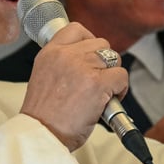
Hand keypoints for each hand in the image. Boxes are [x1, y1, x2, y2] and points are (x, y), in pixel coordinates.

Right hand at [21, 23, 128, 151]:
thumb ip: (61, 64)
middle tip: (99, 80)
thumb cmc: (43, 117)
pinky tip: (109, 101)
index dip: (89, 40)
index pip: (76, 29)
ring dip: (113, 75)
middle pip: (100, 43)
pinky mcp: (97, 83)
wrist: (42, 135)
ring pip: (114, 58)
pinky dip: (121, 89)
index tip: (92, 54)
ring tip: (104, 92)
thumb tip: (84, 61)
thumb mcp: (43, 77)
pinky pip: (121, 76)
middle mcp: (65, 55)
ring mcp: (83, 67)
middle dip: (104, 62)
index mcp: (50, 53)